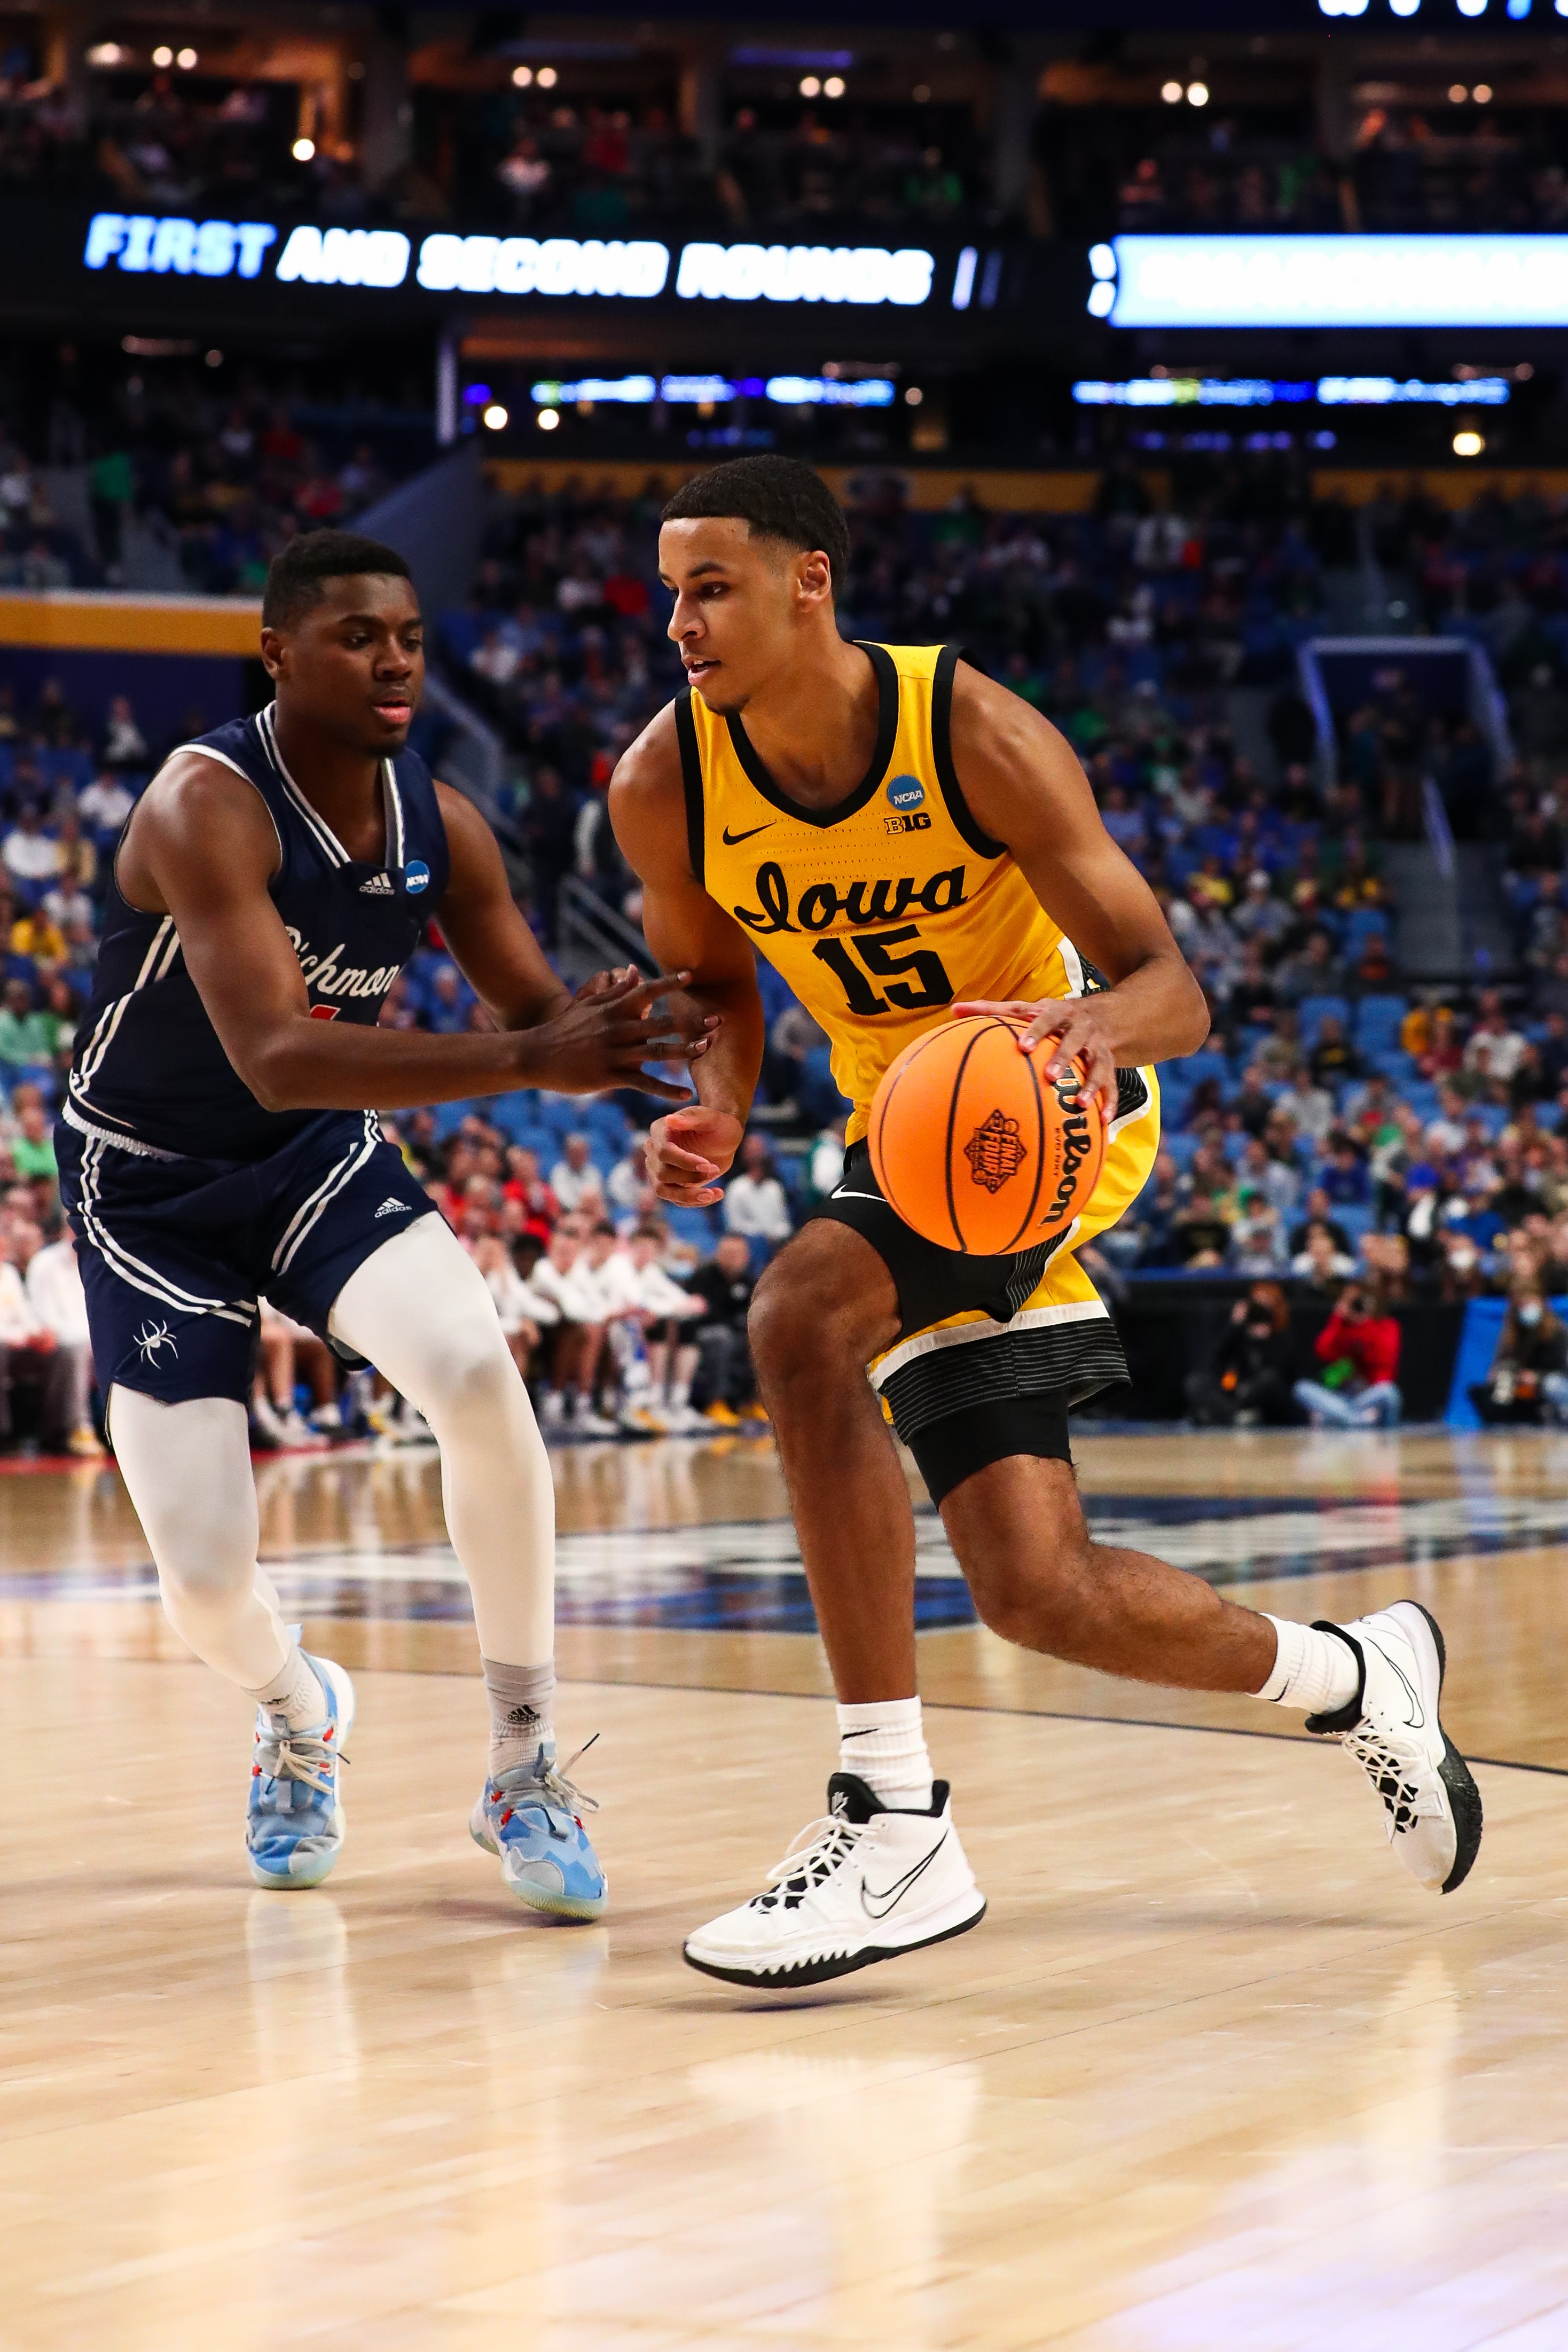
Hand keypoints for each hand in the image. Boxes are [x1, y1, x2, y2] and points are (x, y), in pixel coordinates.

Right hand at [521, 966, 717, 1102]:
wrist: (536, 1055)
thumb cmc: (564, 1028)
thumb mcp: (588, 1004)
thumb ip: (614, 989)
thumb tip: (634, 970)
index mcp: (613, 1009)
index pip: (645, 992)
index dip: (668, 983)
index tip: (690, 976)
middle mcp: (618, 1029)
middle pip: (660, 1024)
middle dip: (690, 1022)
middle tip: (718, 1020)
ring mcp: (615, 1054)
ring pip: (657, 1052)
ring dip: (684, 1051)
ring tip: (707, 1048)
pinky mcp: (610, 1076)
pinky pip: (644, 1084)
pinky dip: (665, 1089)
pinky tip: (685, 1094)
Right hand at [646, 1104, 743, 1206]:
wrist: (723, 1137)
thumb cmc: (717, 1124)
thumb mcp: (711, 1118)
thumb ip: (692, 1118)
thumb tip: (670, 1120)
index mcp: (660, 1131)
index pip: (663, 1152)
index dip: (684, 1162)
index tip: (708, 1165)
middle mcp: (654, 1151)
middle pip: (662, 1173)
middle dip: (690, 1177)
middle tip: (715, 1170)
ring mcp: (659, 1169)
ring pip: (663, 1191)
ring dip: (688, 1196)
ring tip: (712, 1195)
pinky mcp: (670, 1184)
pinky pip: (676, 1199)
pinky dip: (695, 1201)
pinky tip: (716, 1194)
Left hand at [951, 994, 1118, 1116]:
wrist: (1105, 1014)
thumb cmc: (1052, 1017)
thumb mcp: (1027, 1008)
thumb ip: (991, 1010)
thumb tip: (954, 1010)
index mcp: (1057, 1013)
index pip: (1046, 1019)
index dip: (1036, 1031)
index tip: (1022, 1046)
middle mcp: (1080, 1028)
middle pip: (1074, 1041)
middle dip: (1064, 1057)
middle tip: (1050, 1076)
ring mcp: (1097, 1047)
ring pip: (1098, 1065)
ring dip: (1091, 1084)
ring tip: (1080, 1104)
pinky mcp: (1110, 1064)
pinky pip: (1112, 1084)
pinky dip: (1110, 1102)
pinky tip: (1104, 1122)